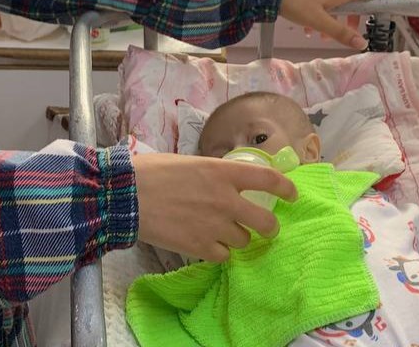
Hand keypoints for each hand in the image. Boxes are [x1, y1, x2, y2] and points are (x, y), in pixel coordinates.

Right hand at [132, 152, 297, 262]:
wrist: (125, 195)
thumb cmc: (152, 171)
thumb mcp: (190, 163)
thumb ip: (214, 175)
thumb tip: (224, 184)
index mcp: (223, 172)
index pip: (268, 179)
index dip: (286, 188)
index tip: (292, 195)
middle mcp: (226, 200)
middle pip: (266, 222)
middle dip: (270, 229)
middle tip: (266, 230)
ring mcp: (214, 225)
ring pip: (244, 241)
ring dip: (237, 239)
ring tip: (221, 234)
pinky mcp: (200, 247)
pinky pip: (223, 256)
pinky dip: (217, 253)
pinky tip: (205, 245)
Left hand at [279, 0, 390, 49]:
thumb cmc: (295, 1)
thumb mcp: (319, 21)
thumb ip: (340, 32)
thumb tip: (361, 43)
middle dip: (353, 16)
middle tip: (350, 31)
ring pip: (334, 2)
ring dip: (333, 19)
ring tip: (322, 36)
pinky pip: (320, 1)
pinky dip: (320, 15)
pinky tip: (308, 29)